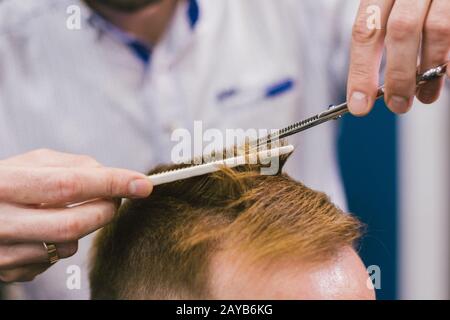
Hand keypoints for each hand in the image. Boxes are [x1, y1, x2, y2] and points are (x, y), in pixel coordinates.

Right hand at [0, 149, 152, 282]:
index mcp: (4, 185)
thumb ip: (71, 165)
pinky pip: (54, 261)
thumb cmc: (4, 183)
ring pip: (68, 246)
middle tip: (114, 198)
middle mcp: (0, 222)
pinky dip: (62, 244)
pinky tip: (45, 231)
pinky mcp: (9, 272)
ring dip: (83, 227)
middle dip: (106, 210)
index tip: (143, 184)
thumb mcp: (29, 163)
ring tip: (66, 211)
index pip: (69, 184)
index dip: (111, 183)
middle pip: (75, 223)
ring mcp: (3, 252)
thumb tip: (110, 176)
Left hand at [347, 0, 448, 115]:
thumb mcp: (394, 3)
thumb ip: (386, 33)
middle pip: (401, 30)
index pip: (365, 30)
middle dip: (398, 76)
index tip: (359, 105)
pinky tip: (448, 75)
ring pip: (437, 29)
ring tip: (426, 96)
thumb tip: (378, 83)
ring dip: (430, 70)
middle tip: (397, 105)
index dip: (361, 72)